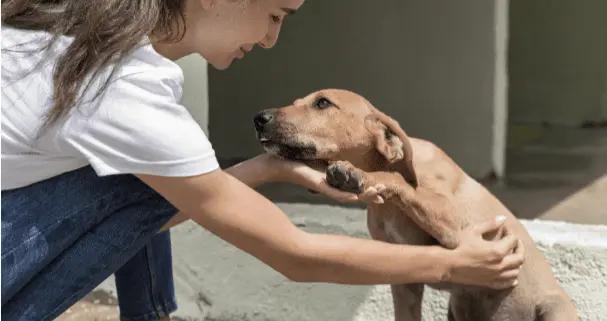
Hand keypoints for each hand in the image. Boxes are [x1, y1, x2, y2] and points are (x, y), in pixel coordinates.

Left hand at [254, 154, 382, 203]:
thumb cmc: (289, 157)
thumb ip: (328, 152)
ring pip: (346, 193)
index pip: (353, 182)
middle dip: (370, 192)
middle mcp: (328, 182)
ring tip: (378, 195)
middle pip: (353, 190)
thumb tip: (339, 142)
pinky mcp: (314, 183)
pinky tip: (356, 197)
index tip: (383, 187)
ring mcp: (322, 184)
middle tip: (384, 194)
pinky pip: (331, 191)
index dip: (368, 185)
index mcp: (330, 175)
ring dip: (362, 195)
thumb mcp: (315, 152)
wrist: (271, 163)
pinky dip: (343, 195)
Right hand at [445, 215, 524, 288]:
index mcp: (497, 250)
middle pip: (519, 257)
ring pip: (516, 271)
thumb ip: (490, 224)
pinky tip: (512, 274)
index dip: (510, 233)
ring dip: (517, 263)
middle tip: (515, 242)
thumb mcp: (473, 231)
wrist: (448, 265)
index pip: (513, 240)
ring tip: (513, 256)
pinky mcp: (491, 283)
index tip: (505, 229)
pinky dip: (513, 278)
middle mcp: (501, 265)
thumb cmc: (459, 246)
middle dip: (519, 247)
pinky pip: (508, 283)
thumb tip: (503, 218)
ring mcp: (496, 276)